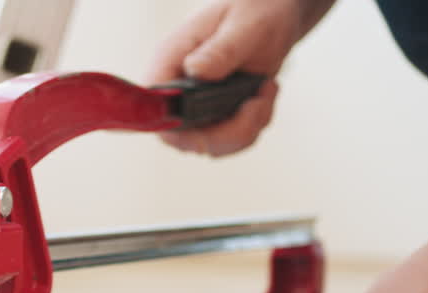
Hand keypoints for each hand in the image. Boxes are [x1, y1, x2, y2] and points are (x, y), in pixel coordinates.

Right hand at [144, 0, 332, 155]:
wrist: (274, 13)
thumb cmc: (254, 10)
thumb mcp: (242, 25)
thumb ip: (220, 50)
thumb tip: (195, 70)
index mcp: (170, 61)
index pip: (153, 108)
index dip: (174, 126)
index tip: (213, 120)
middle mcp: (177, 88)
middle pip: (183, 137)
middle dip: (227, 132)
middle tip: (256, 103)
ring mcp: (195, 105)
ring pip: (210, 145)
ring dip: (246, 129)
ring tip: (264, 93)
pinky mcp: (216, 115)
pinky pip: (230, 140)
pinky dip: (255, 125)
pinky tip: (264, 94)